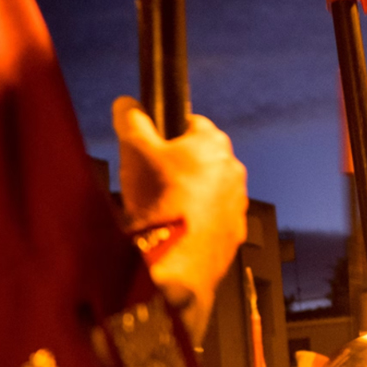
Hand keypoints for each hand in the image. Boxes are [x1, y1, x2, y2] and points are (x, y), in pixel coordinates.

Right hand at [113, 97, 246, 340]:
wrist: (176, 262)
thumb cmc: (159, 201)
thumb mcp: (135, 151)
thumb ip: (131, 121)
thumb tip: (128, 103)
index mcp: (213, 143)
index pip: (191, 123)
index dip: (168, 133)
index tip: (152, 148)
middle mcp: (234, 169)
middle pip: (201, 158)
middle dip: (180, 166)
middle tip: (153, 181)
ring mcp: (238, 202)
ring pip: (210, 190)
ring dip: (191, 195)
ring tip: (163, 211)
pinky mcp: (236, 232)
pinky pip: (215, 219)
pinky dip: (199, 222)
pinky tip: (178, 232)